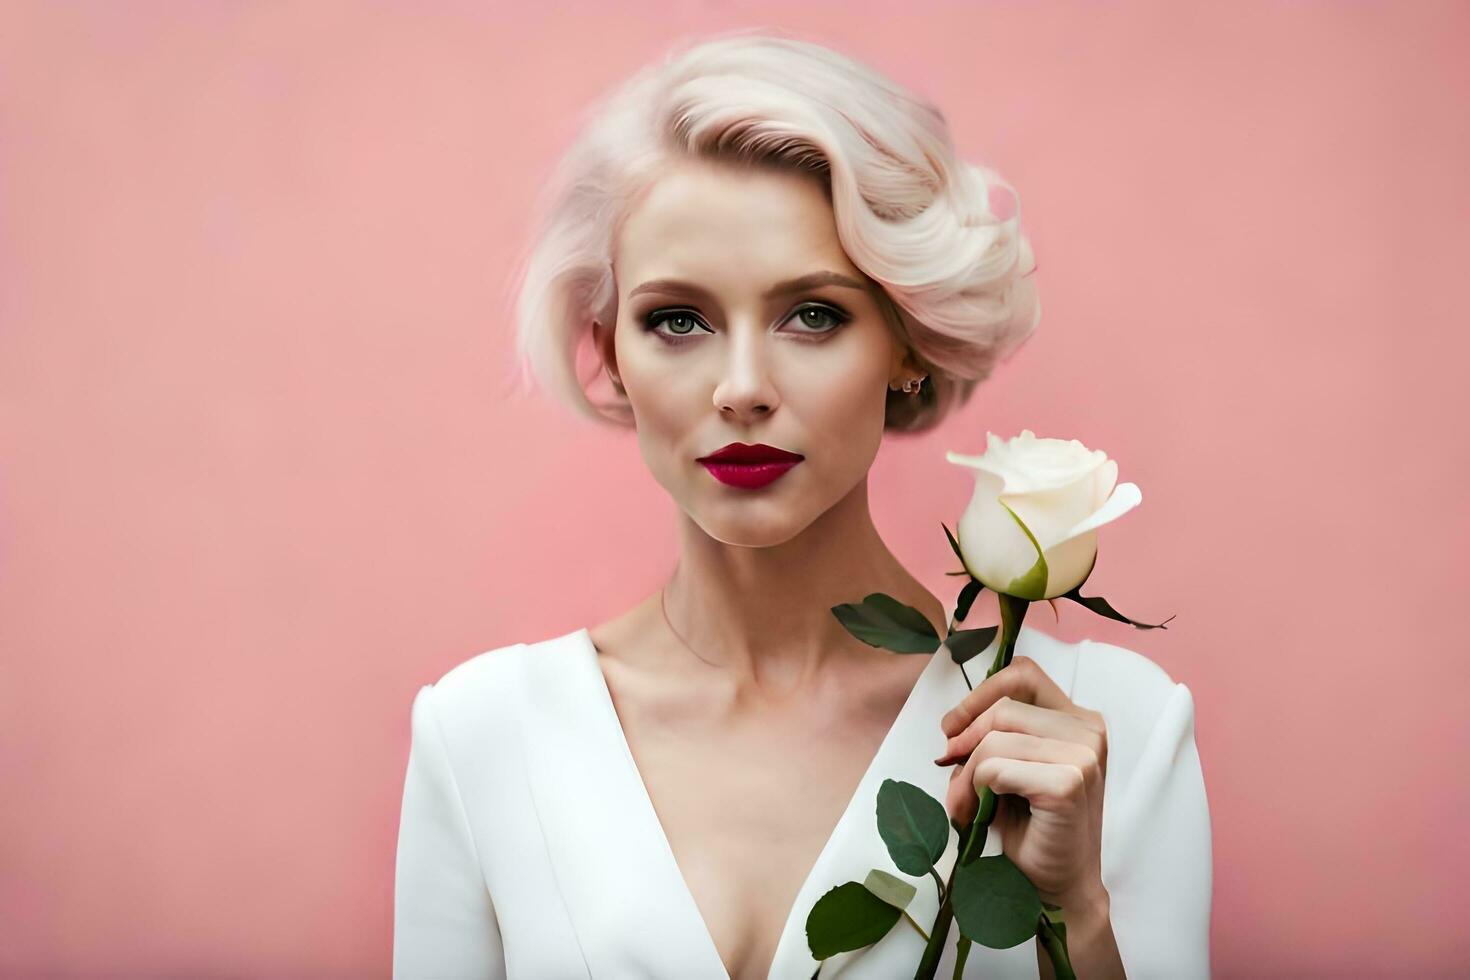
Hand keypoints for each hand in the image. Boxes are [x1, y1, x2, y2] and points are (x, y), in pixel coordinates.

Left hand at [935, 655, 1107, 904]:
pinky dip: (976, 789)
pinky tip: (980, 814)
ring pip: (996, 739)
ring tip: (965, 805)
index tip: (953, 728)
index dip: (980, 695)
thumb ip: (991, 737)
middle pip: (1003, 708)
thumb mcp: (1009, 767)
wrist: (1056, 883)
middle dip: (967, 742)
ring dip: (967, 773)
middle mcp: (1088, 731)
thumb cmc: (1032, 827)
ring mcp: (1084, 756)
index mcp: (1078, 720)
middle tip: (953, 777)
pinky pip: (996, 768)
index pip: (1022, 674)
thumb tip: (951, 730)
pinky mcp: (1069, 783)